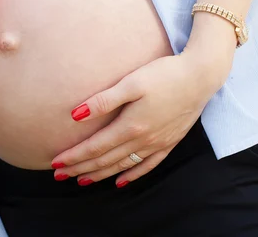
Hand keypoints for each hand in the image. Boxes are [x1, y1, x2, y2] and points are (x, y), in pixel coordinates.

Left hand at [51, 44, 230, 187]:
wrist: (201, 76)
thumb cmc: (164, 74)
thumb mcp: (131, 83)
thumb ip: (103, 101)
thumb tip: (75, 115)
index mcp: (130, 126)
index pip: (95, 147)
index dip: (74, 156)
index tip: (56, 163)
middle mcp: (143, 140)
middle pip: (105, 160)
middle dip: (81, 168)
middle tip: (59, 174)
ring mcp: (157, 143)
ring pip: (123, 166)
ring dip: (100, 174)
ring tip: (82, 180)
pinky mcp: (169, 142)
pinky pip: (147, 166)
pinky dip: (131, 175)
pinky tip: (120, 182)